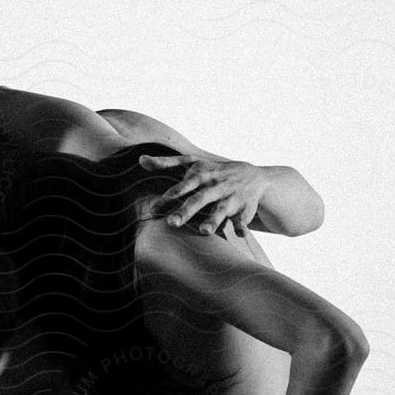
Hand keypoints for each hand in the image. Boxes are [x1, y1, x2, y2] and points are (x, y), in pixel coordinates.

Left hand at [140, 153, 269, 234]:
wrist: (253, 175)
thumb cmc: (215, 172)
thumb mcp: (194, 163)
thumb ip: (167, 163)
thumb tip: (141, 160)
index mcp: (202, 174)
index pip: (183, 186)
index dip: (169, 197)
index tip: (154, 209)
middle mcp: (216, 185)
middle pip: (199, 198)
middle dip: (186, 210)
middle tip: (171, 223)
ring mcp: (231, 197)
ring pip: (221, 209)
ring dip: (213, 220)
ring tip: (204, 231)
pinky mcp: (245, 208)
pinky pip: (243, 219)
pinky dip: (242, 226)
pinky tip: (240, 234)